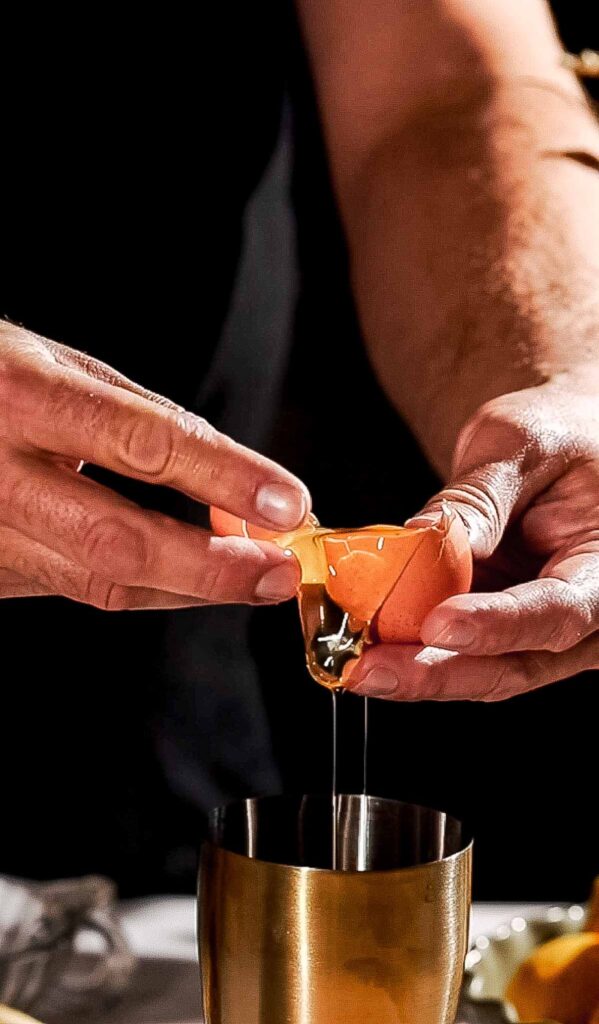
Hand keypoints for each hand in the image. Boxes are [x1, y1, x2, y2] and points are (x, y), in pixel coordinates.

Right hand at [0, 323, 308, 607]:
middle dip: (213, 567)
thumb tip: (233, 479)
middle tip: (279, 572)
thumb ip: (144, 422)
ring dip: (189, 587)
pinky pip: (74, 588)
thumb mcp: (59, 363)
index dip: (223, 477)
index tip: (286, 501)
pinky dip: (142, 586)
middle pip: (117, 541)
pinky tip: (183, 575)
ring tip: (251, 578)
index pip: (142, 443)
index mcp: (19, 395)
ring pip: (99, 581)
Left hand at [347, 376, 598, 699]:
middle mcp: (586, 614)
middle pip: (517, 664)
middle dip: (439, 671)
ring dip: (418, 674)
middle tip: (372, 667)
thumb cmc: (555, 434)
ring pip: (485, 674)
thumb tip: (427, 539)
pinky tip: (369, 648)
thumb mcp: (520, 442)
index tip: (438, 624)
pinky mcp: (500, 631)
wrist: (556, 445)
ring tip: (359, 665)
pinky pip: (460, 656)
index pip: (559, 610)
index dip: (497, 625)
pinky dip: (413, 655)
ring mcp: (541, 631)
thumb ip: (479, 496)